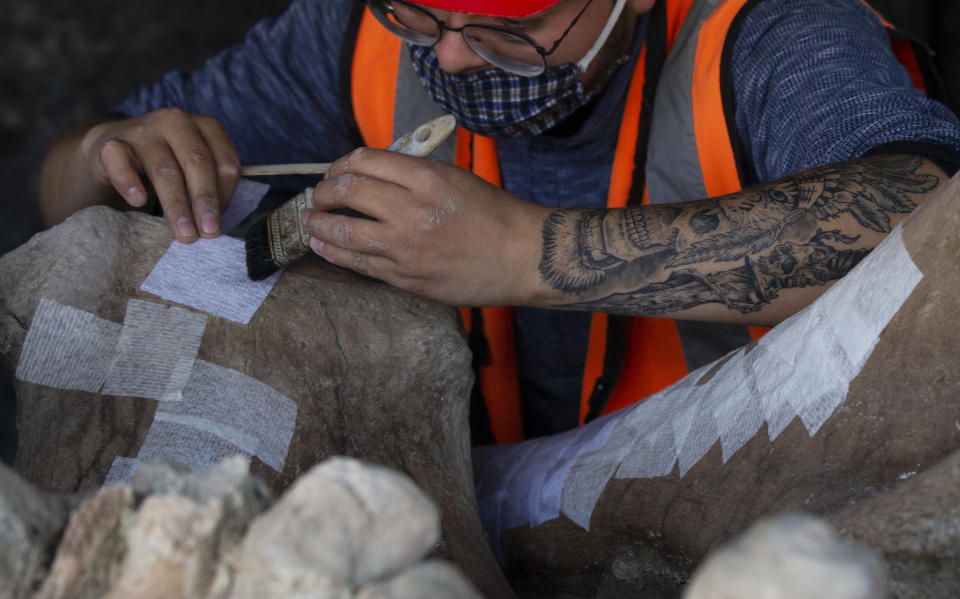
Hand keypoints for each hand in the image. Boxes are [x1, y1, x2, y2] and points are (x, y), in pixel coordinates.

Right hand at [79, 108, 240, 241]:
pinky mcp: (112, 142)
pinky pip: (120, 162)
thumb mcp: (194, 169)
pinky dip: (130, 182)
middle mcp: (176, 122)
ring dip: (176, 204)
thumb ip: (210, 187)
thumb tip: (214, 224)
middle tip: (208, 233)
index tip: (219, 223)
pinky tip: (139, 201)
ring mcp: (143, 130)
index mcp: (206, 127)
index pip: (225, 161)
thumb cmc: (166, 163)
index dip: (226, 195)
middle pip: (197, 163)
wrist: (114, 150)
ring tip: (184, 233)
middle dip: (205, 201)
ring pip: (164, 169)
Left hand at [301, 148, 551, 305]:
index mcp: (427, 178)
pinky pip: (359, 263)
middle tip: (318, 196)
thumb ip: (413, 174)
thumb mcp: (455, 177)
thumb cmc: (495, 214)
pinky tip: (323, 246)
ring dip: (318, 224)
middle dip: (323, 192)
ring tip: (310, 221)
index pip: (364, 161)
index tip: (336, 172)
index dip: (341, 164)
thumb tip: (372, 175)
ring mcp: (405, 248)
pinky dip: (335, 251)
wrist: (523, 257)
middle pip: (346, 191)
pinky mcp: (406, 278)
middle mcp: (411, 211)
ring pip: (343, 231)